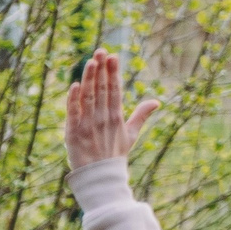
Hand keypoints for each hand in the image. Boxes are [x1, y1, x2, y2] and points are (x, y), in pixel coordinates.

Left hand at [64, 47, 159, 169]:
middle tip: (101, 51)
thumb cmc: (114, 155)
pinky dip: (74, 100)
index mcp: (116, 118)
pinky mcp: (73, 133)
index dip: (114, 73)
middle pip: (102, 90)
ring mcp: (88, 125)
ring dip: (89, 79)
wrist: (100, 178)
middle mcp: (103, 119)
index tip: (113, 56)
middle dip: (102, 70)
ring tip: (90, 62)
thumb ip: (141, 116)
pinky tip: (75, 85)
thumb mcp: (130, 135)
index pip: (115, 90)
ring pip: (88, 98)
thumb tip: (157, 102)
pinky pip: (73, 113)